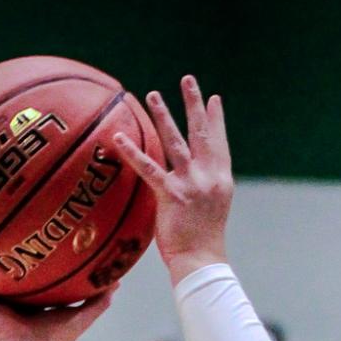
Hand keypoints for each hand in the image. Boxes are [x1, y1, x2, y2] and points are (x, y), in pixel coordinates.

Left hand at [115, 75, 232, 283]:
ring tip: (152, 94)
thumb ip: (205, 187)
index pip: (219, 142)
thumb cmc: (204, 240)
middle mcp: (209, 176)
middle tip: (188, 79)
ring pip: (175, 142)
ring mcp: (191, 184)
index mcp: (221, 179)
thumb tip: (194, 176)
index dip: (216, 120)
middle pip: (200, 133)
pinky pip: (148, 169)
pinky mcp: (171, 195)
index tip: (213, 99)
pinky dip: (132, 152)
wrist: (201, 261)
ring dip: (163, 115)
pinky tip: (118, 138)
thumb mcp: (212, 208)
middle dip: (194, 104)